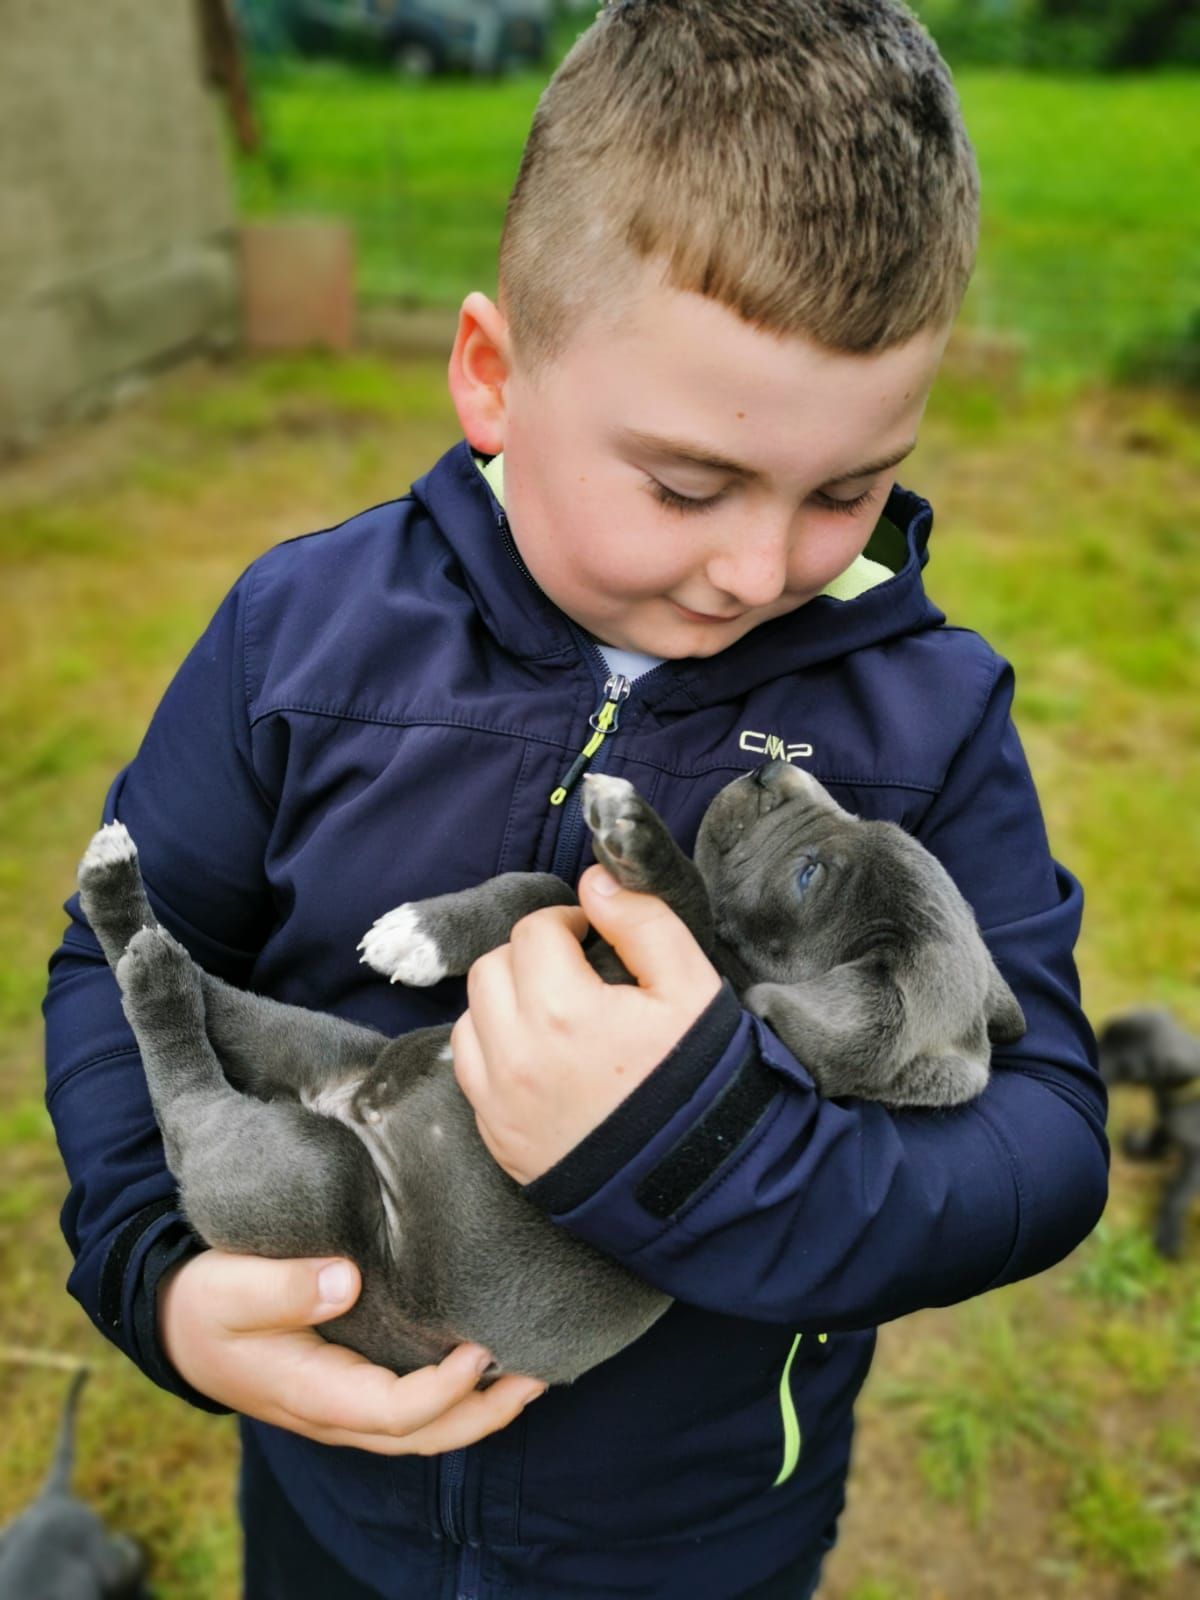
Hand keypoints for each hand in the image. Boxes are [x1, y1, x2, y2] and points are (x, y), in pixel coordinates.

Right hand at [159, 1250, 545, 1452]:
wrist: (178, 1321)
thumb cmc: (206, 1302)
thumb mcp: (228, 1287)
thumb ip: (282, 1287)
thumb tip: (344, 1281)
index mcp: (310, 1392)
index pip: (392, 1412)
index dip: (442, 1390)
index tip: (480, 1348)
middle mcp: (334, 1410)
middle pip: (421, 1435)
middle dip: (483, 1413)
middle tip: (539, 1375)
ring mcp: (344, 1404)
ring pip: (422, 1428)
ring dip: (478, 1408)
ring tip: (532, 1373)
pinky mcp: (351, 1384)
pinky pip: (410, 1405)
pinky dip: (455, 1393)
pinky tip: (486, 1361)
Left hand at [451, 864, 721, 1185]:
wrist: (699, 1185)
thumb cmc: (701, 1081)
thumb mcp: (692, 987)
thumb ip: (643, 921)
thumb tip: (595, 881)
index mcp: (563, 1011)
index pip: (534, 931)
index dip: (567, 923)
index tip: (594, 938)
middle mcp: (516, 1055)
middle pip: (491, 968)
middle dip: (531, 956)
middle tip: (575, 970)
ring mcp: (499, 1102)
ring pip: (470, 1017)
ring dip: (504, 1001)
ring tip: (554, 1013)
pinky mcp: (496, 1137)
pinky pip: (470, 1071)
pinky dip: (493, 1049)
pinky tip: (538, 1056)